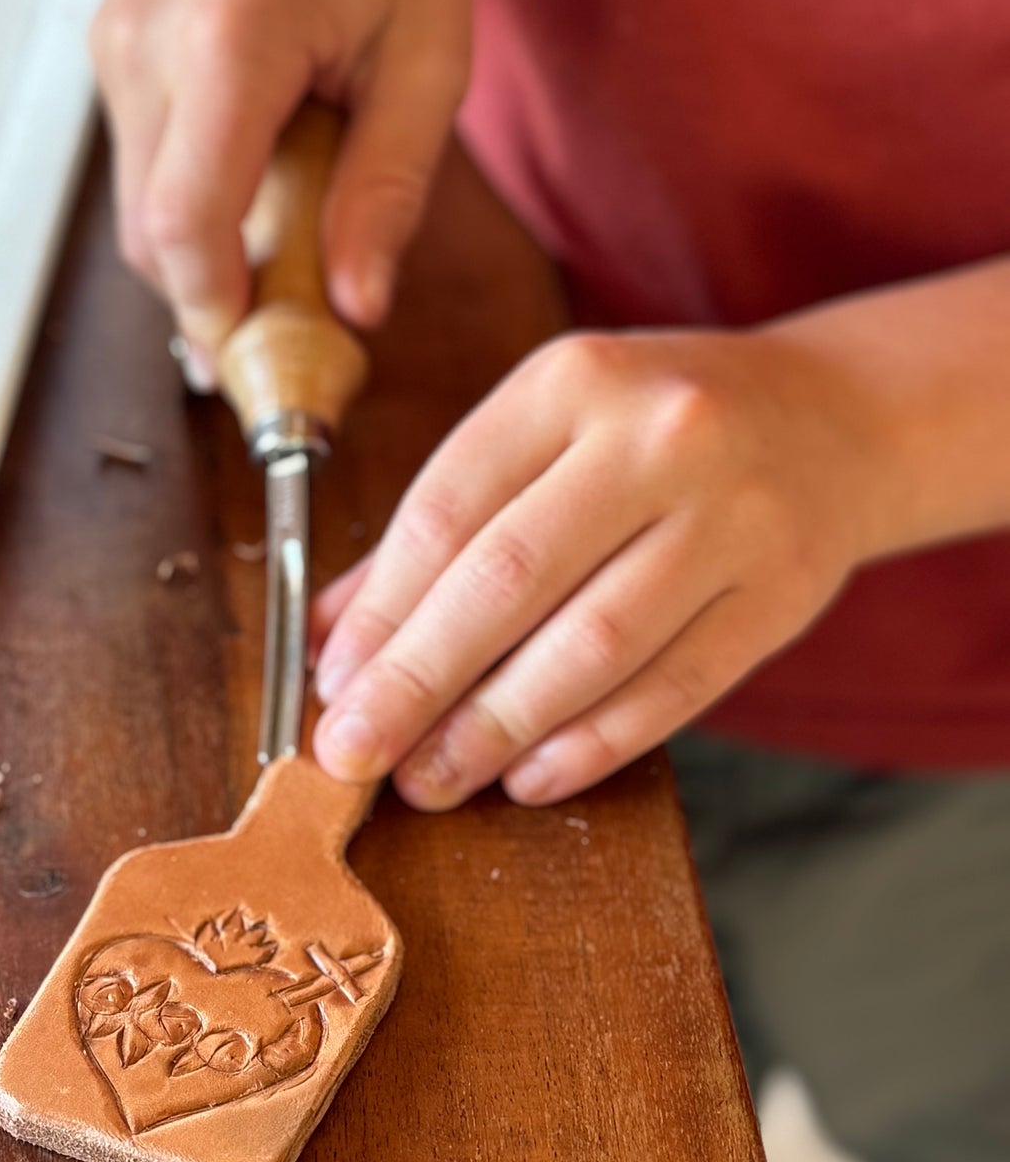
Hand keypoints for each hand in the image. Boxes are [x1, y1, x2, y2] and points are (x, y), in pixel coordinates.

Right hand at [89, 0, 471, 377]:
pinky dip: (199, 205)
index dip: (221, 316)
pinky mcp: (113, 47)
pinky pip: (147, 169)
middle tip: (306, 326)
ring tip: (298, 241)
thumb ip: (387, 192)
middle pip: (153, 241)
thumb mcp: (429, 54)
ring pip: (143, 214)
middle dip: (220, 302)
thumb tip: (354, 313)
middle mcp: (144, 45)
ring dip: (211, 254)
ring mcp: (115, 44)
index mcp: (226, 41)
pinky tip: (265, 186)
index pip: (187, 230)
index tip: (276, 364)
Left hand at [310, 326, 903, 806]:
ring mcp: (731, 518)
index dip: (380, 608)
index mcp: (575, 381)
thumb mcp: (544, 432)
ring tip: (430, 779)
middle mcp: (659, 437)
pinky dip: (590, 744)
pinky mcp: (780, 596)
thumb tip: (328, 633)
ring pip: (592, 646)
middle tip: (354, 752)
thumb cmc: (654, 434)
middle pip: (510, 580)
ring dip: (495, 727)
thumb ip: (437, 528)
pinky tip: (527, 776)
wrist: (833, 422)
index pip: (449, 508)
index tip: (331, 683)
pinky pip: (672, 689)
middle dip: (417, 681)